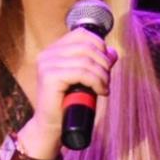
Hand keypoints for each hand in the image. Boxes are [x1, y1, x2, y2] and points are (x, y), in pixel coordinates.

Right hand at [4, 28, 116, 159]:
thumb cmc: (71, 102)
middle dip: (103, 63)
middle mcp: (47, 54)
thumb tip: (112, 52)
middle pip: (87, 46)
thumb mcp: (87, 78)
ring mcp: (46, 64)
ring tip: (104, 88)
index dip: (100, 45)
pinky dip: (96, 82)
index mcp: (54, 50)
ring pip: (86, 60)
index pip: (81, 34)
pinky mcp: (49, 76)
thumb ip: (97, 63)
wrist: (54, 125)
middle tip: (107, 80)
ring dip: (102, 75)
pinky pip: (81, 72)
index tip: (107, 64)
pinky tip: (100, 92)